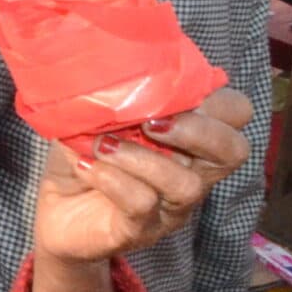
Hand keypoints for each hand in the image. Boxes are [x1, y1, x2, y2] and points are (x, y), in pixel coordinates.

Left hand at [30, 87, 253, 266]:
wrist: (55, 210)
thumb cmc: (86, 155)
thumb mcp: (99, 116)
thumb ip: (115, 92)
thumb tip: (108, 61)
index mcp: (190, 139)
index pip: (235, 113)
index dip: (215, 99)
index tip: (167, 89)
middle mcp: (192, 173)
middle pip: (233, 151)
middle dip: (197, 130)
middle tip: (149, 122)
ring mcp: (170, 207)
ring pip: (186, 184)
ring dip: (141, 158)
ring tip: (102, 144)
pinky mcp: (141, 230)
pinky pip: (142, 204)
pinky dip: (113, 179)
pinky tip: (86, 165)